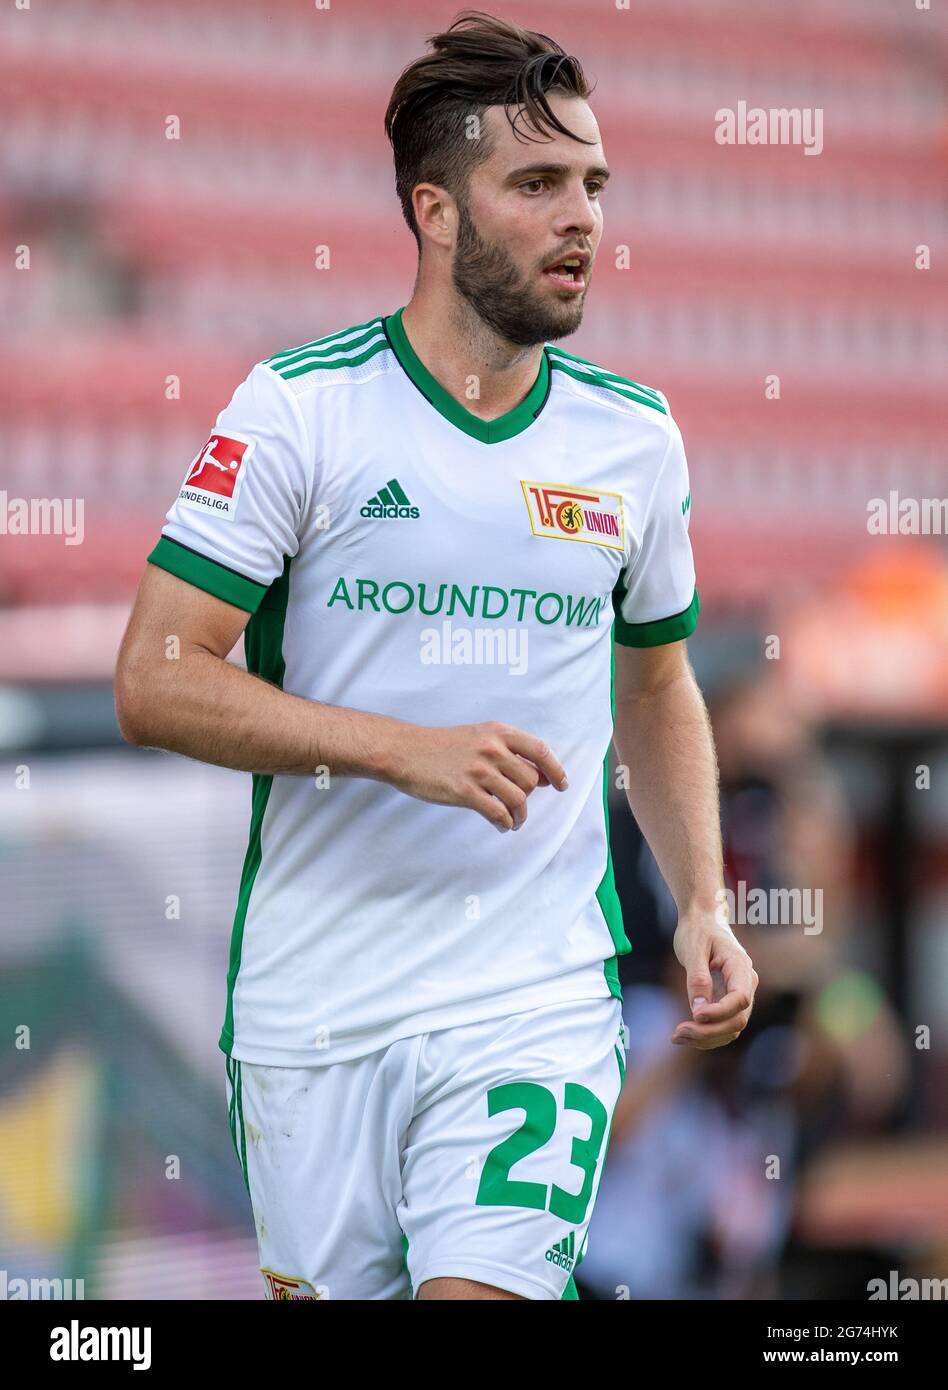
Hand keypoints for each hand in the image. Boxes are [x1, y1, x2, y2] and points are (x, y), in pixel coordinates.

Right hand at [383, 720, 567, 831]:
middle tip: (519, 805)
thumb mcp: (478, 736)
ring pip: (518, 799)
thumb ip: (507, 751)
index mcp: (498, 732)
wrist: (404, 751)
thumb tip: (540, 775)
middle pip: (530, 780)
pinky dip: (505, 824)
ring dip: (520, 816)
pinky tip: (501, 825)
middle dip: (529, 797)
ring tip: (513, 821)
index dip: (556, 770)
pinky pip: (498, 813)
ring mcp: (479, 770)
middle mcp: (492, 749)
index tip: (562, 785)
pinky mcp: (465, 791)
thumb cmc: (440, 745)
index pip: (540, 750)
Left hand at [670, 912, 757, 1048]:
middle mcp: (746, 984)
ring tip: (677, 1036)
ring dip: (706, 1038)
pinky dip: (706, 1035)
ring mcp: (738, 995)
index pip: (740, 999)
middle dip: (709, 1031)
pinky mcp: (727, 1002)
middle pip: (737, 1020)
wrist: (702, 920)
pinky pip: (722, 1026)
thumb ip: (697, 979)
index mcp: (740, 967)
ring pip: (731, 1028)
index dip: (720, 1012)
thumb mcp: (693, 949)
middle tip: (678, 1032)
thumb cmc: (697, 930)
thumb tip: (699, 1011)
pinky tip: (684, 1035)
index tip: (695, 1016)